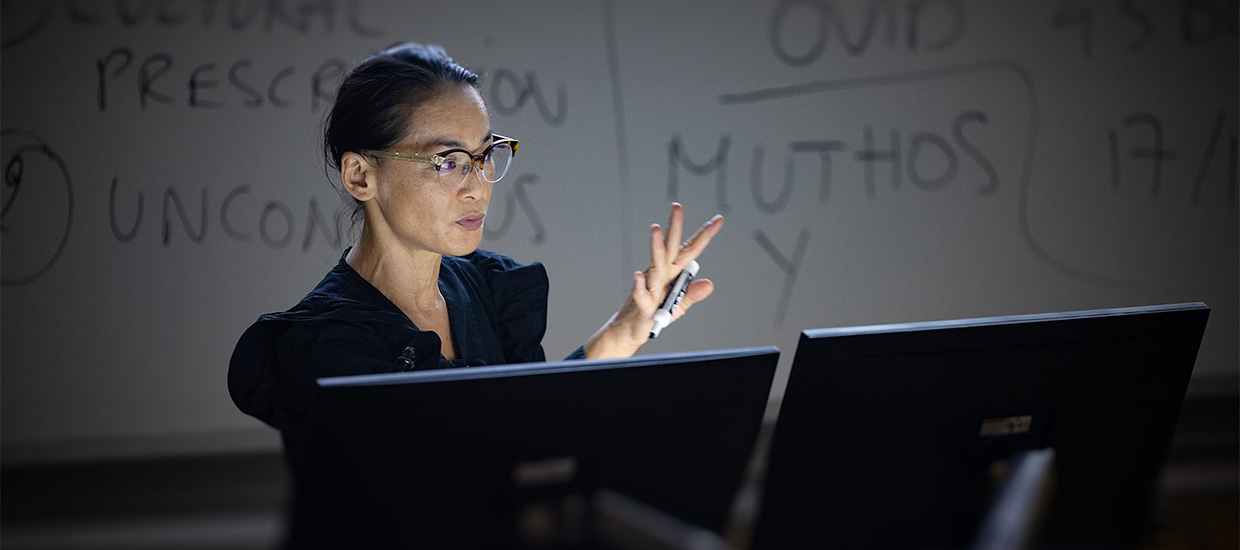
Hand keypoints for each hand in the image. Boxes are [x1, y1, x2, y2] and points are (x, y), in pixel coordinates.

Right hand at [584, 203, 722, 358]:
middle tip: (677, 207)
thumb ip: (691, 294)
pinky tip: (638, 276)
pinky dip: (640, 286)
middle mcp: (662, 274)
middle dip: (674, 227)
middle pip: (670, 248)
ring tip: (655, 229)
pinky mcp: (643, 304)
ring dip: (656, 247)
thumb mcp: (679, 306)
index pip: (690, 250)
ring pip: (656, 264)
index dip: (704, 235)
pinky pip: (642, 294)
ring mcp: (651, 286)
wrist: (631, 329)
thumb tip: (709, 284)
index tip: (718, 219)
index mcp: (672, 272)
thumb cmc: (655, 314)